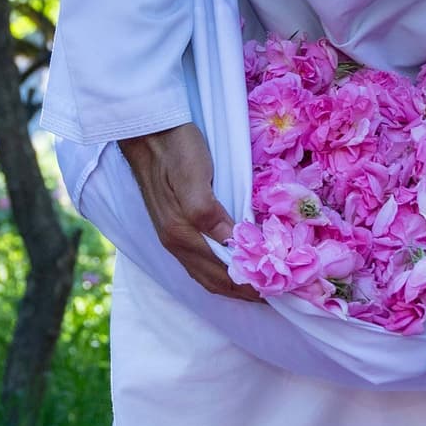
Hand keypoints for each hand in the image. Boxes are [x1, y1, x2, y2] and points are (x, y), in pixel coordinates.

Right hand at [118, 124, 260, 301]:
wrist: (146, 130)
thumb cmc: (175, 148)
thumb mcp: (195, 177)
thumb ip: (211, 214)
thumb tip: (234, 245)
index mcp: (181, 234)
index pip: (221, 273)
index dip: (250, 287)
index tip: (279, 292)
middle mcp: (175, 242)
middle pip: (213, 281)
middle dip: (244, 292)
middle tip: (277, 296)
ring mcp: (172, 236)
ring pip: (206, 273)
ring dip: (233, 284)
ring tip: (261, 287)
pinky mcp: (174, 226)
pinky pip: (200, 261)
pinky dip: (221, 271)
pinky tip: (234, 267)